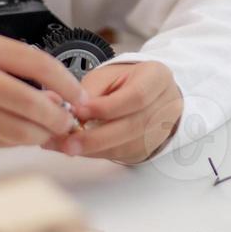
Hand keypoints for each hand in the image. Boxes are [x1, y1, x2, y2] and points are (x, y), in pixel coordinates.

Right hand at [0, 32, 84, 148]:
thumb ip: (11, 69)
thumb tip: (55, 93)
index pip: (40, 64)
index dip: (67, 84)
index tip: (80, 96)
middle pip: (34, 103)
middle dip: (58, 118)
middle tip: (68, 123)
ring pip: (20, 129)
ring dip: (40, 135)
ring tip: (46, 133)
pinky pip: (0, 142)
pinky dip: (16, 142)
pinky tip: (20, 137)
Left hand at [48, 60, 183, 161]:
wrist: (145, 93)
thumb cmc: (124, 81)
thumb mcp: (106, 76)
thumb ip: (89, 92)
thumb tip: (68, 112)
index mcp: (157, 78)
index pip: (136, 96)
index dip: (106, 108)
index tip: (79, 112)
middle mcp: (166, 105)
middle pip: (132, 127)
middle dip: (96, 137)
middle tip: (67, 142)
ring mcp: (161, 130)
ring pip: (126, 146)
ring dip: (93, 149)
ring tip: (64, 146)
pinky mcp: (149, 148)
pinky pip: (122, 155)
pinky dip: (97, 154)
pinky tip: (78, 149)